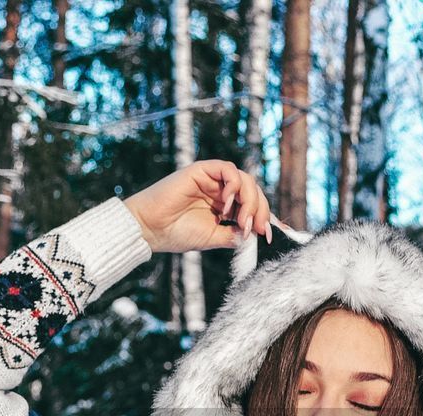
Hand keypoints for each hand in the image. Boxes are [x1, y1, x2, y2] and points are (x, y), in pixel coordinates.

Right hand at [123, 160, 274, 253]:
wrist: (150, 229)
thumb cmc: (176, 234)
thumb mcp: (214, 238)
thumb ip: (235, 235)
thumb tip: (255, 235)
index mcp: (224, 207)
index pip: (253, 206)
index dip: (266, 218)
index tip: (272, 236)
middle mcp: (221, 191)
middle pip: (253, 193)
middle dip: (261, 211)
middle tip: (258, 230)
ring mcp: (212, 180)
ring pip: (245, 180)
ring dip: (250, 201)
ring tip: (242, 221)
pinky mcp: (202, 170)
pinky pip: (228, 170)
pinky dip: (234, 186)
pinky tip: (227, 204)